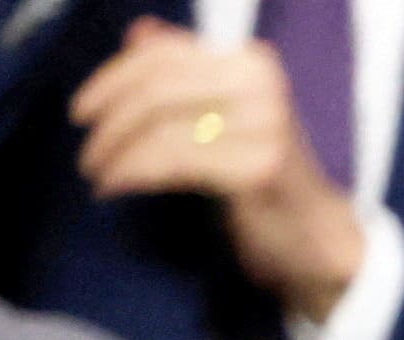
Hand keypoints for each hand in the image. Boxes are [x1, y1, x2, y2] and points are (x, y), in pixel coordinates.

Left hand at [73, 18, 367, 317]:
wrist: (321, 240)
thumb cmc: (268, 183)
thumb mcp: (226, 118)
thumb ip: (187, 75)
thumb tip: (139, 34)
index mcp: (252, 63)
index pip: (165, 54)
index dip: (113, 78)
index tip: (82, 111)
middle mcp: (262, 84)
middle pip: (157, 87)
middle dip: (110, 121)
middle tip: (87, 153)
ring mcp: (264, 124)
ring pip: (160, 125)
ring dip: (116, 152)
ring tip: (99, 175)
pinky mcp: (257, 166)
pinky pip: (173, 160)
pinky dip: (134, 173)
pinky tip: (117, 187)